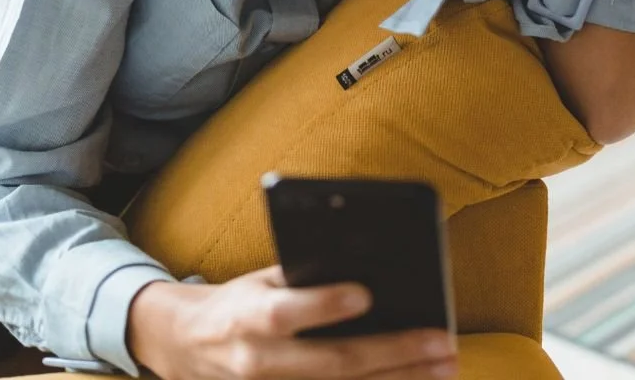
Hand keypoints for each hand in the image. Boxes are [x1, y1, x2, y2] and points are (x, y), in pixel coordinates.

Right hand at [126, 266, 457, 379]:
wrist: (190, 347)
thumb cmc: (238, 303)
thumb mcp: (259, 279)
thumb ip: (301, 278)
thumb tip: (364, 266)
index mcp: (247, 317)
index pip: (285, 315)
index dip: (324, 306)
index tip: (367, 293)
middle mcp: (259, 363)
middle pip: (332, 363)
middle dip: (392, 353)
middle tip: (440, 340)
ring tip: (444, 367)